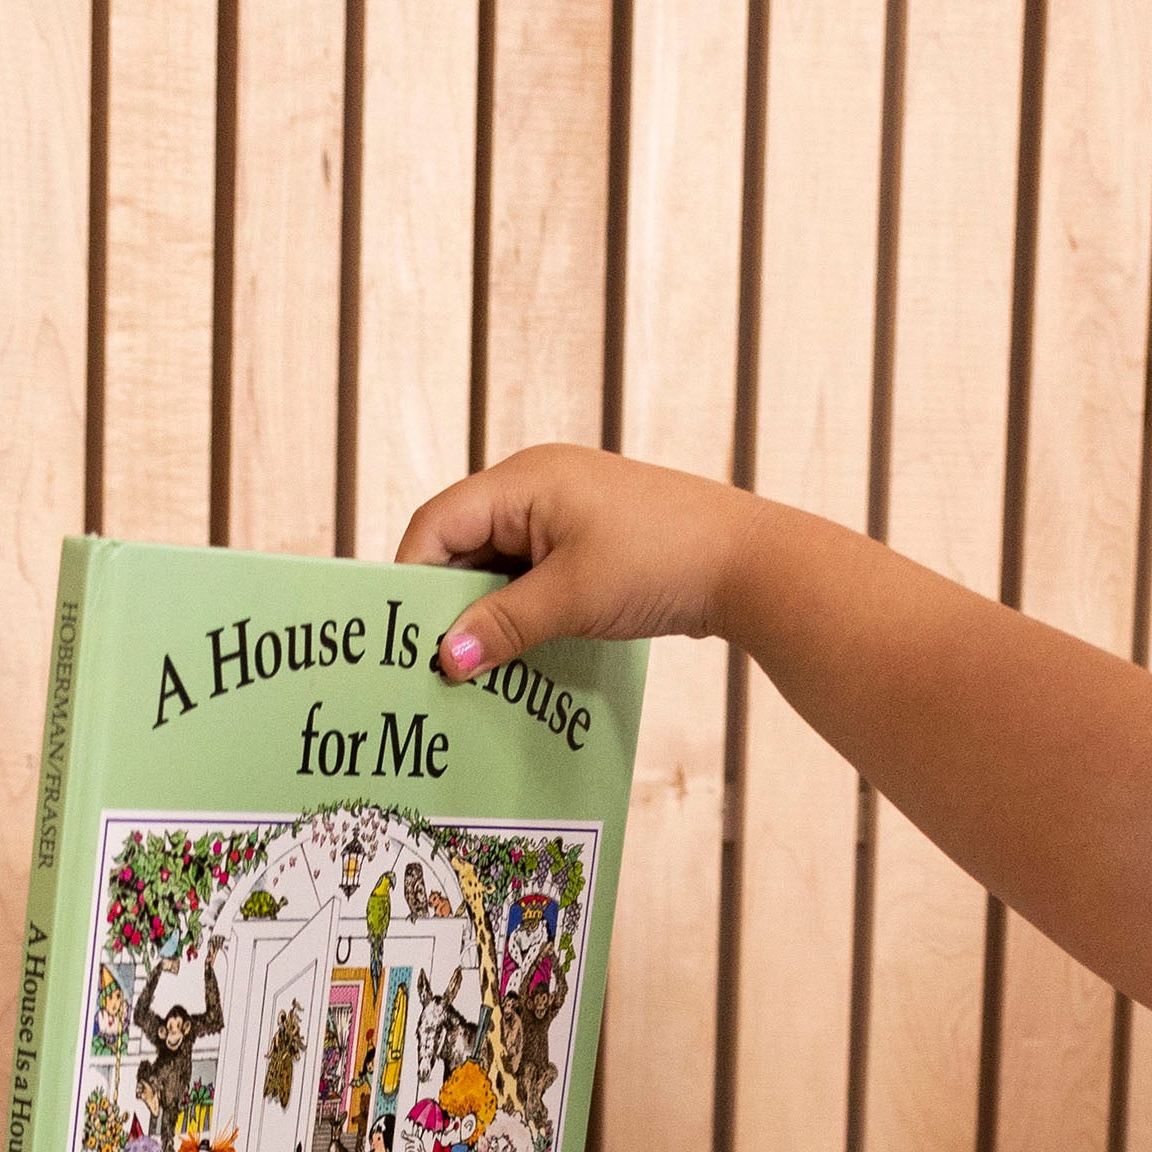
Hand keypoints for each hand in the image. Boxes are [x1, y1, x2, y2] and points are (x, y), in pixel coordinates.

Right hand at [394, 449, 768, 682]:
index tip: (402, 640)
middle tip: (429, 665)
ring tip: (470, 671)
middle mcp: (536, 488)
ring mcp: (563, 516)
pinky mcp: (586, 545)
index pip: (436, 523)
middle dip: (445, 604)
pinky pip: (529, 578)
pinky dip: (516, 615)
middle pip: (461, 545)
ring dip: (483, 616)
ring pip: (495, 567)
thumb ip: (501, 626)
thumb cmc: (662, 560)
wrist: (750, 562)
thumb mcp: (572, 598)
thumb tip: (445, 659)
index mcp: (524, 480)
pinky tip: (512, 658)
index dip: (412, 579)